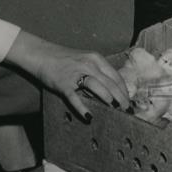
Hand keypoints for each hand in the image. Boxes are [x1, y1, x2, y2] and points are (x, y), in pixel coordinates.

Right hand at [5, 31, 129, 119]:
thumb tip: (112, 90)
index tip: (129, 102)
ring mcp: (76, 73)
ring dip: (109, 100)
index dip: (124, 91)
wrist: (42, 55)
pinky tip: (89, 117)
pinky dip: (83, 108)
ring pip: (98, 87)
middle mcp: (88, 64)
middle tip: (127, 111)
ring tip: (116, 111)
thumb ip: (98, 71)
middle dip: (121, 98)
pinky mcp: (64, 83)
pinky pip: (75, 97)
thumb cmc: (65, 60)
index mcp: (96, 59)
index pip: (116, 77)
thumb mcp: (85, 60)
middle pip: (110, 83)